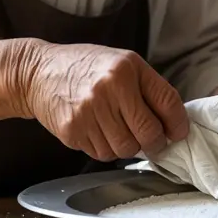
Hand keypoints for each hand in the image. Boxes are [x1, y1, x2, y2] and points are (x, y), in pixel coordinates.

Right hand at [21, 43, 188, 161]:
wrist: (38, 73)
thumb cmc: (86, 68)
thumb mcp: (123, 64)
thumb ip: (149, 89)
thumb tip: (174, 124)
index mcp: (126, 69)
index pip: (167, 103)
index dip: (178, 124)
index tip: (178, 133)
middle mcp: (108, 89)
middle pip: (148, 133)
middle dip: (155, 142)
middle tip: (151, 141)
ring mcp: (89, 112)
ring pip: (125, 149)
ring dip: (128, 146)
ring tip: (118, 129)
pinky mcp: (73, 131)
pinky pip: (103, 154)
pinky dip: (106, 148)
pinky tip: (98, 130)